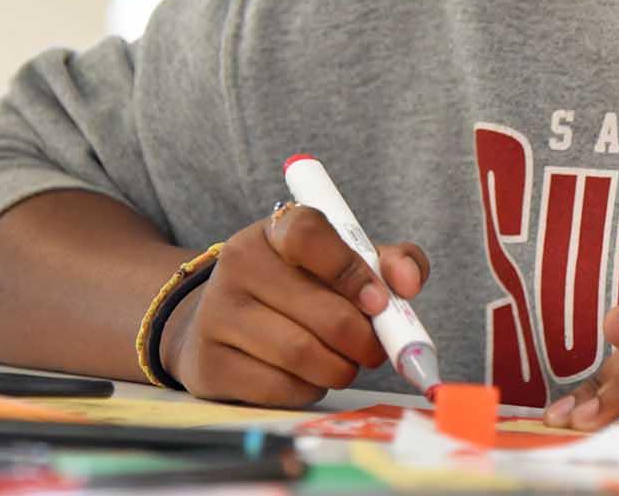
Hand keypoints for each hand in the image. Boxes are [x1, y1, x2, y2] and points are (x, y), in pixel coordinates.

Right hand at [158, 206, 428, 405]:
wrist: (220, 321)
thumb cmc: (298, 288)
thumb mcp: (341, 262)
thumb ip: (386, 263)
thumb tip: (409, 284)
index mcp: (274, 230)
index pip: (310, 234)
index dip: (352, 271)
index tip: (379, 301)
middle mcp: (238, 264)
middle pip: (321, 312)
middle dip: (363, 340)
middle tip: (375, 349)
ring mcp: (217, 315)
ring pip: (302, 355)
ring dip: (339, 368)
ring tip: (342, 362)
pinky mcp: (209, 365)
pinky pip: (281, 389)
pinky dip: (309, 389)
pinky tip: (307, 376)